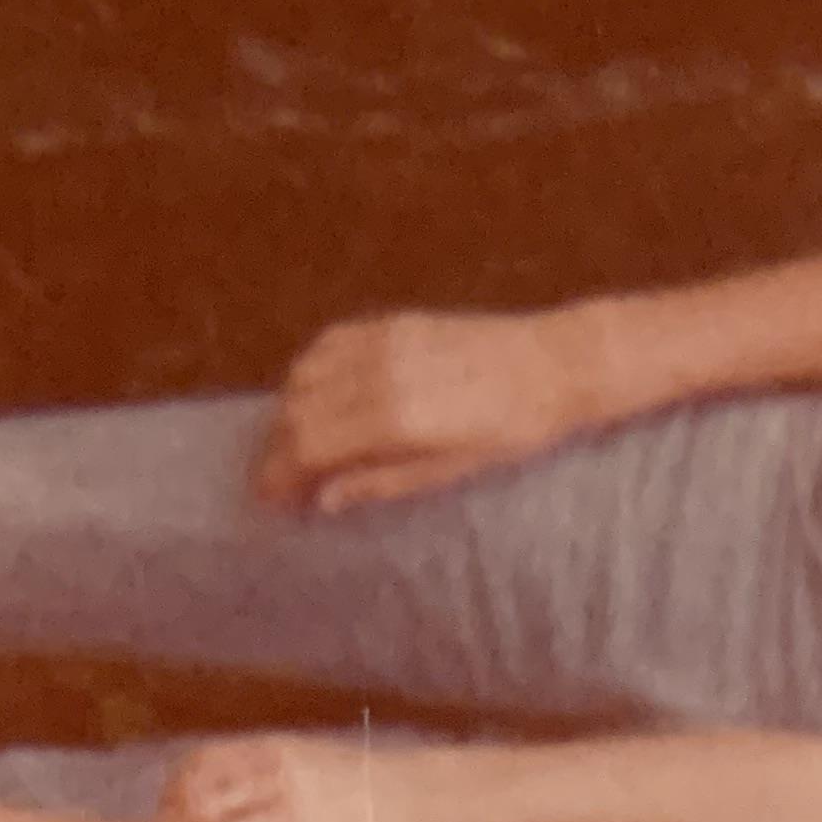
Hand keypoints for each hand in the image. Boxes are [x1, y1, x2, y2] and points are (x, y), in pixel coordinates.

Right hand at [146, 734, 462, 821]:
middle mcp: (278, 778)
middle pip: (195, 807)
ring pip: (195, 773)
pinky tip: (186, 804)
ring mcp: (272, 751)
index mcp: (296, 821)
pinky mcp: (271, 739)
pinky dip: (187, 778)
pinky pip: (213, 752)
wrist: (414, 793)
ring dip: (169, 808)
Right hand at [256, 306, 592, 511]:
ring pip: (304, 374)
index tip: (268, 499)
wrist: (553, 364)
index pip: (308, 445)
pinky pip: (328, 343)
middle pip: (297, 410)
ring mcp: (383, 340)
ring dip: (288, 411)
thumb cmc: (512, 431)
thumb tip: (325, 499)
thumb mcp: (451, 471)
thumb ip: (382, 482)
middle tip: (275, 482)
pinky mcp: (392, 322)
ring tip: (295, 445)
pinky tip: (316, 396)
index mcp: (394, 420)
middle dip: (277, 449)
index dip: (278, 474)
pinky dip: (309, 373)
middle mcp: (379, 374)